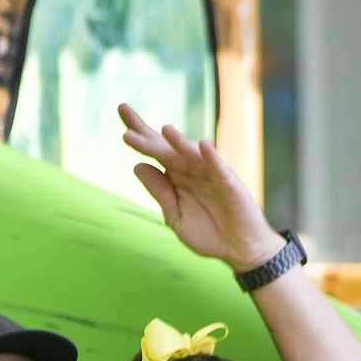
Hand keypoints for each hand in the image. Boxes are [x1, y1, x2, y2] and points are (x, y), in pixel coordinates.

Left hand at [118, 102, 282, 271]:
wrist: (239, 249)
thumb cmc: (209, 233)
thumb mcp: (176, 216)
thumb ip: (160, 192)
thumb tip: (137, 165)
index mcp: (177, 176)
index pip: (155, 151)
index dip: (139, 137)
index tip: (121, 121)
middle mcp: (192, 170)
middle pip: (166, 147)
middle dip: (146, 132)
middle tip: (124, 111)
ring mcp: (211, 175)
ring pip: (191, 155)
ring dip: (179, 142)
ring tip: (165, 130)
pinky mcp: (229, 185)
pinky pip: (219, 169)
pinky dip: (212, 157)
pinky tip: (203, 145)